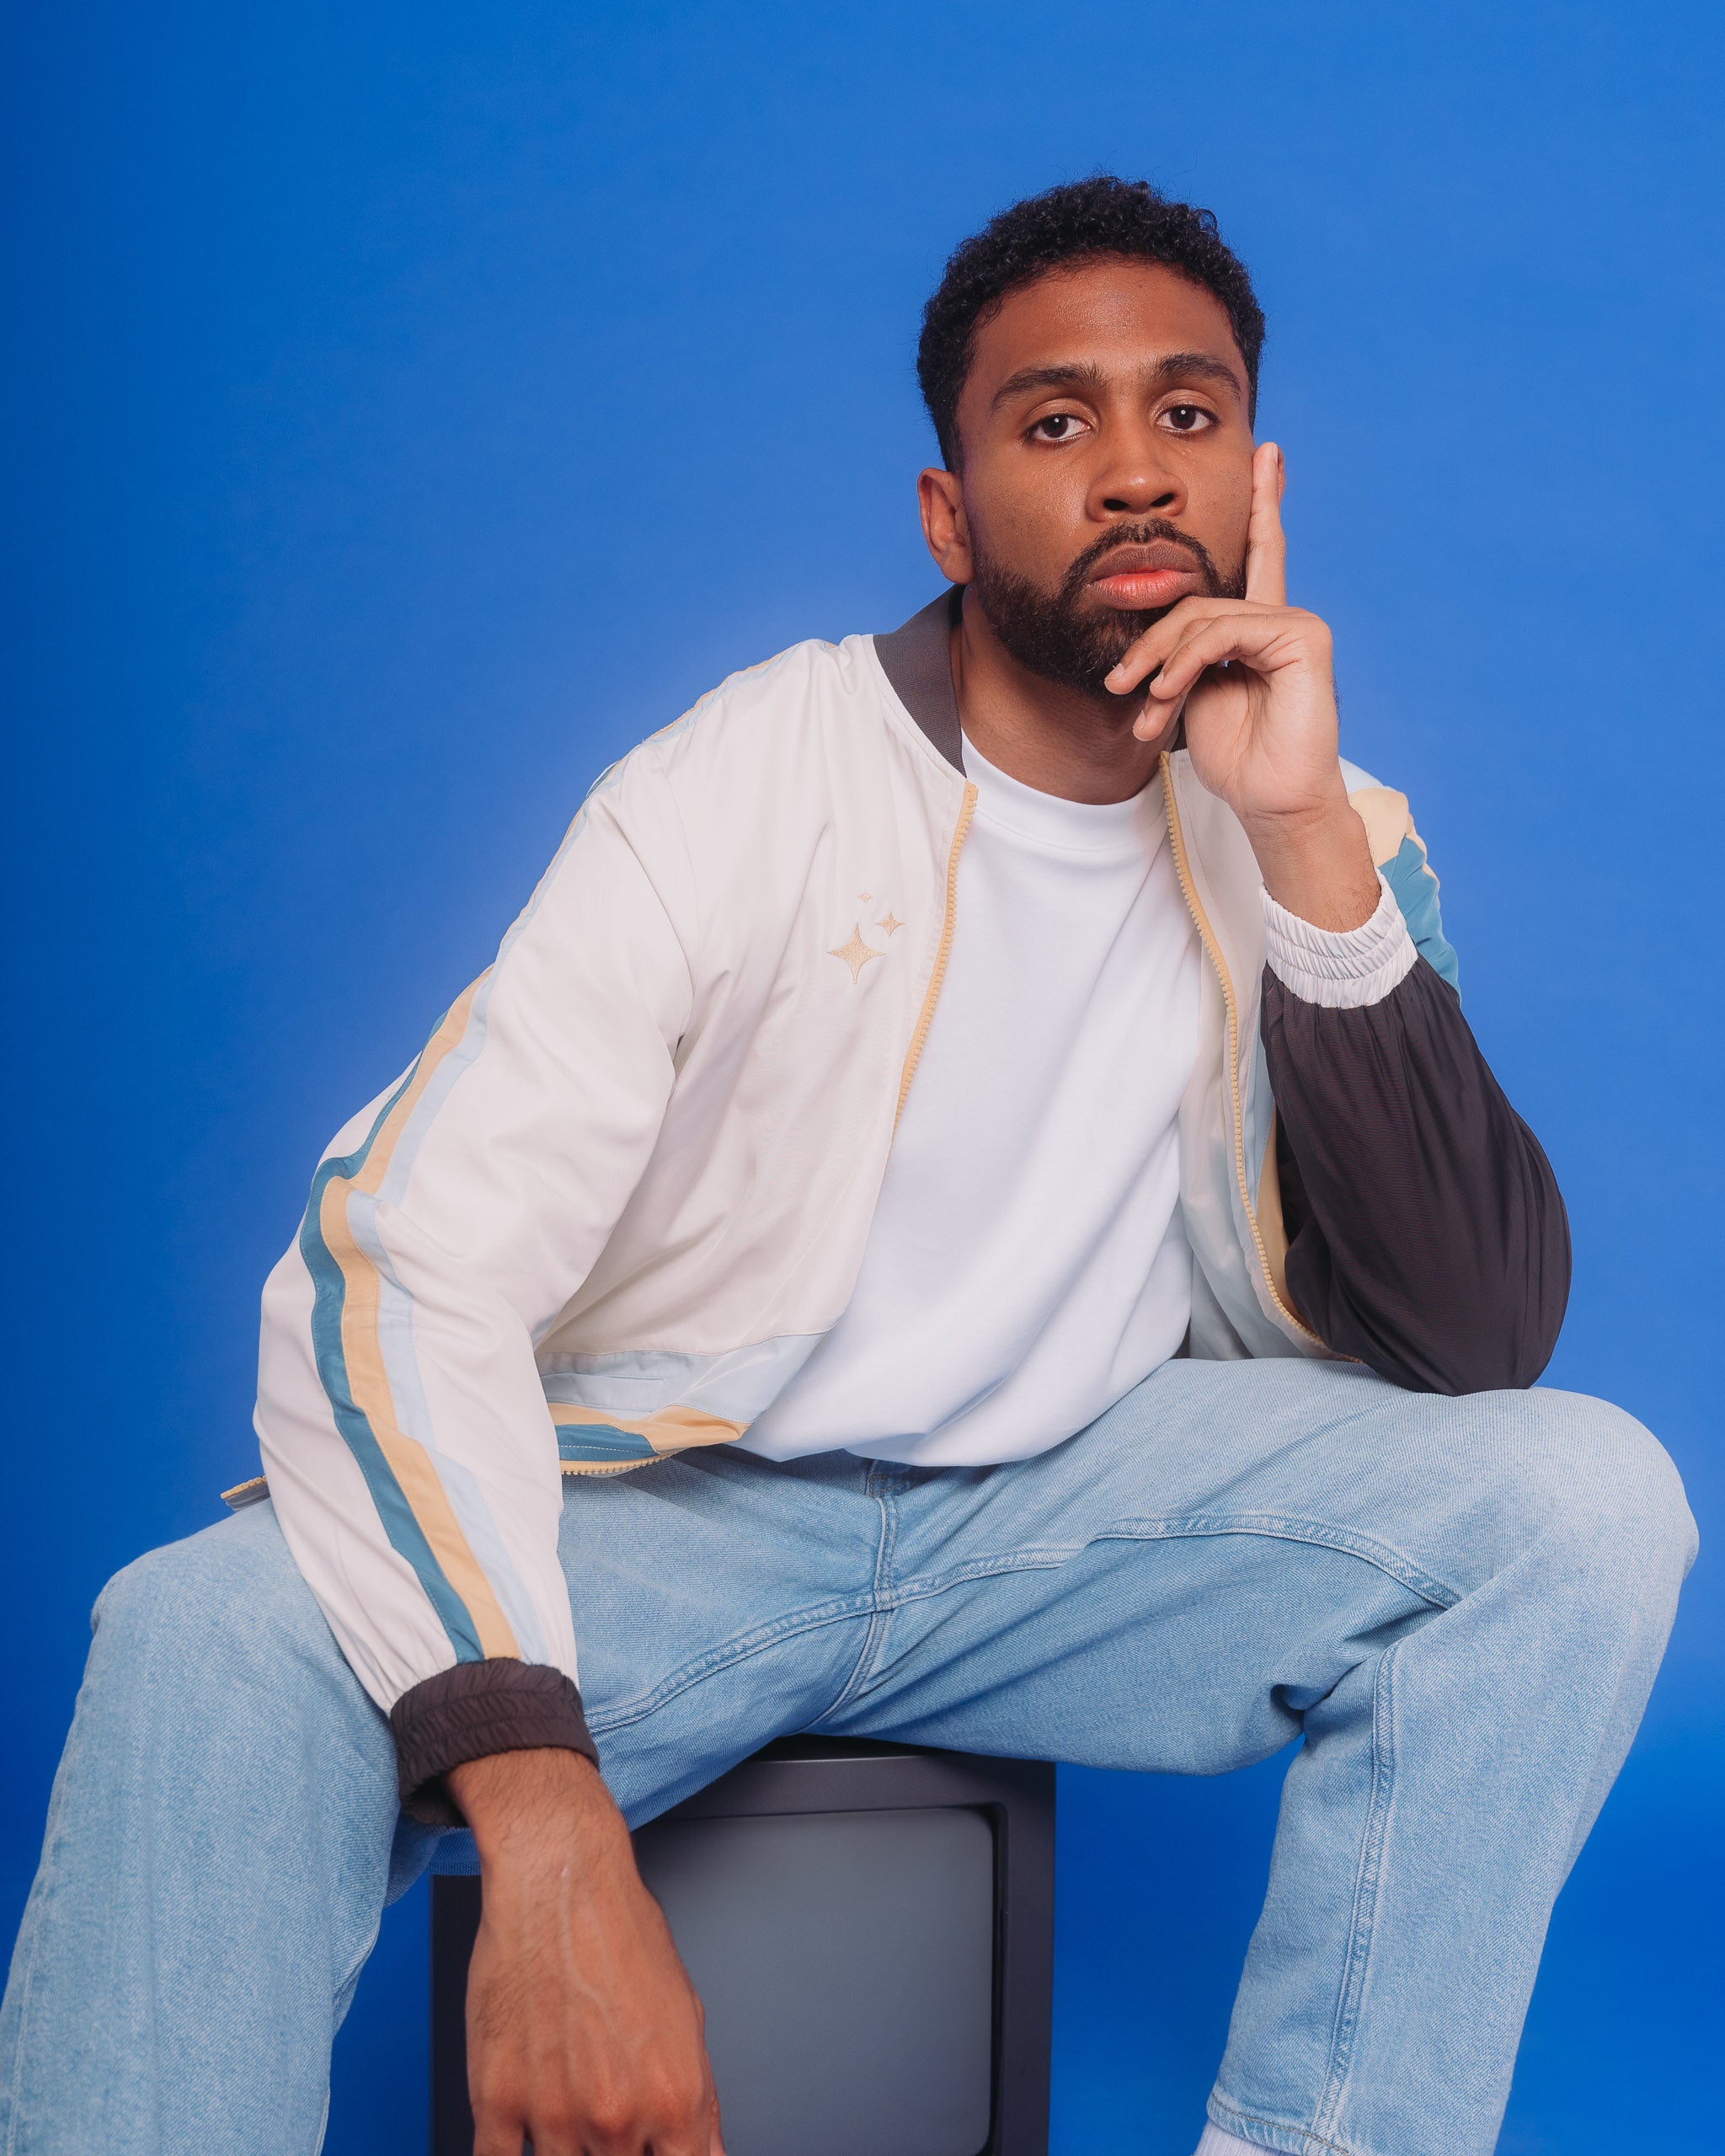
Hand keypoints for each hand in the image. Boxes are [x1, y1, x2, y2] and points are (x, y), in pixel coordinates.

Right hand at [448, 1748, 724, 2155]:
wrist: (558, 1881)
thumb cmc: (621, 1933)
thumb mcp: (686, 2014)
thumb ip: (700, 2101)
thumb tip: (708, 2151)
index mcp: (674, 2098)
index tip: (650, 2152)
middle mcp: (616, 2115)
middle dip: (616, 2150)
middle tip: (603, 2104)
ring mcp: (553, 2113)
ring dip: (565, 2148)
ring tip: (568, 2102)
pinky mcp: (495, 2099)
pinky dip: (510, 2153)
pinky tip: (522, 2128)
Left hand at [1104, 442, 1379, 929]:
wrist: (1271, 803)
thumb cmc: (1236, 757)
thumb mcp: (1190, 696)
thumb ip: (1178, 654)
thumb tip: (1145, 643)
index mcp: (1257, 626)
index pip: (1258, 553)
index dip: (1262, 502)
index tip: (1265, 451)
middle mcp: (1281, 616)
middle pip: (1197, 599)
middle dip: (1149, 643)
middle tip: (1119, 687)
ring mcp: (1298, 624)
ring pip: (1204, 615)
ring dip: (1161, 661)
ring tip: (1145, 704)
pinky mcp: (1305, 639)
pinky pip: (1226, 630)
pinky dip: (1188, 661)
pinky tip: (1170, 693)